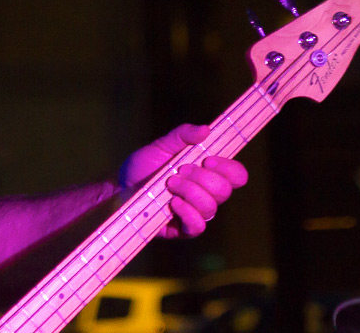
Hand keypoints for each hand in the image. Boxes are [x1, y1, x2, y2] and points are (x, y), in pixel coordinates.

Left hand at [118, 123, 247, 237]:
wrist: (122, 186)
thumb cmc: (145, 166)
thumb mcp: (163, 145)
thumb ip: (183, 135)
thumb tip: (206, 129)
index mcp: (209, 173)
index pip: (237, 175)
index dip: (228, 168)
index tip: (208, 159)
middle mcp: (207, 194)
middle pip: (224, 190)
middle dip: (201, 178)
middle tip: (180, 170)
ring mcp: (196, 212)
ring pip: (211, 207)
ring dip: (190, 192)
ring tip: (170, 184)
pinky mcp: (183, 229)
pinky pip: (198, 227)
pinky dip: (187, 212)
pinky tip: (172, 202)